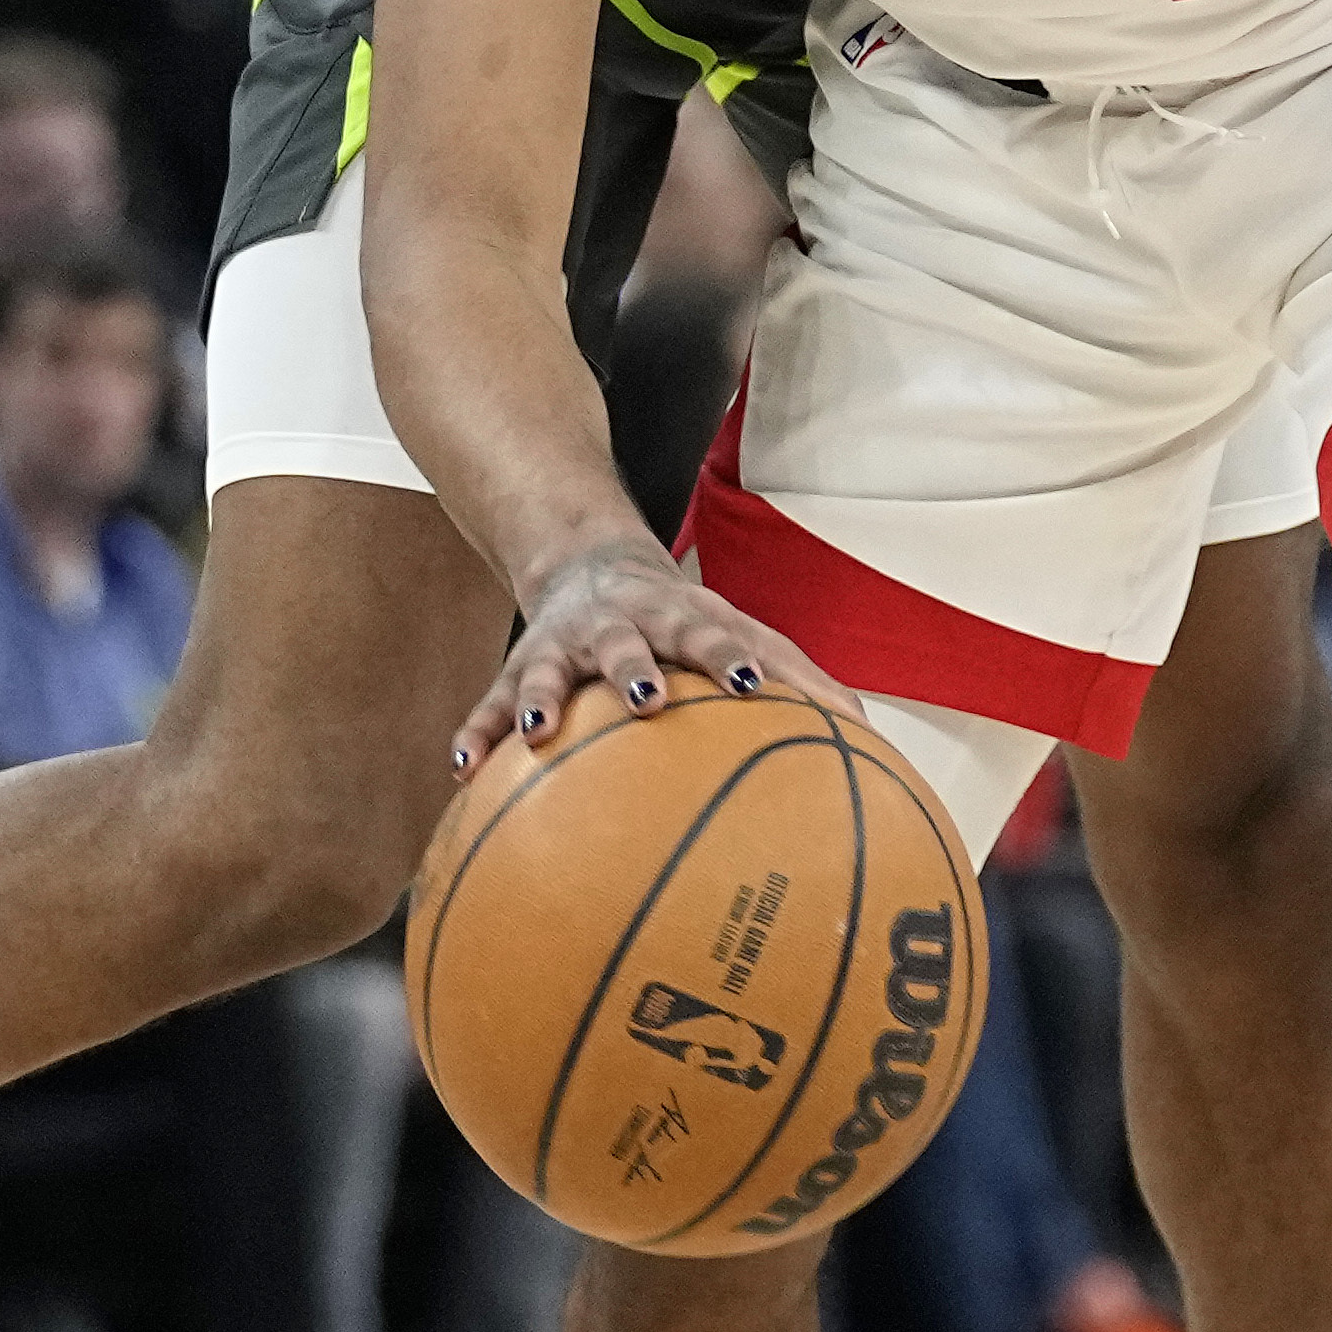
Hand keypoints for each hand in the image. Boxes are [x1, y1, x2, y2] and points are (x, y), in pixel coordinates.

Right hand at [453, 537, 835, 776]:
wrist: (590, 559)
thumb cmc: (686, 618)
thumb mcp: (739, 631)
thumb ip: (801, 678)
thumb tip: (869, 735)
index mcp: (683, 618)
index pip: (717, 635)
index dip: (734, 660)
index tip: (755, 691)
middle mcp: (623, 625)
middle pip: (631, 640)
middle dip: (636, 665)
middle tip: (645, 697)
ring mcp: (566, 643)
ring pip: (549, 668)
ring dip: (541, 697)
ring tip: (537, 733)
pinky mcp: (523, 663)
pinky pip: (492, 702)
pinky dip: (478, 733)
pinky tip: (462, 772)